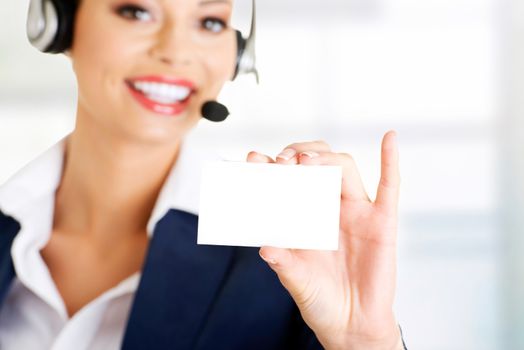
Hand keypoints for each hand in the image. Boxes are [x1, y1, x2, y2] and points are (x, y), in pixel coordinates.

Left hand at [246, 132, 401, 349]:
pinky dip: (390, 161)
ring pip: (344, 167)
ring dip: (326, 157)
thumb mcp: (295, 280)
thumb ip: (283, 263)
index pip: (287, 180)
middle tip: (283, 160)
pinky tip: (389, 139)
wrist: (351, 325)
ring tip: (306, 161)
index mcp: (303, 215)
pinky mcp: (381, 221)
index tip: (253, 159)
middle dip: (299, 154)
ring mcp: (355, 211)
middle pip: (316, 162)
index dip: (271, 166)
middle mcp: (328, 207)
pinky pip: (389, 187)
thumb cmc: (320, 299)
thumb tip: (264, 247)